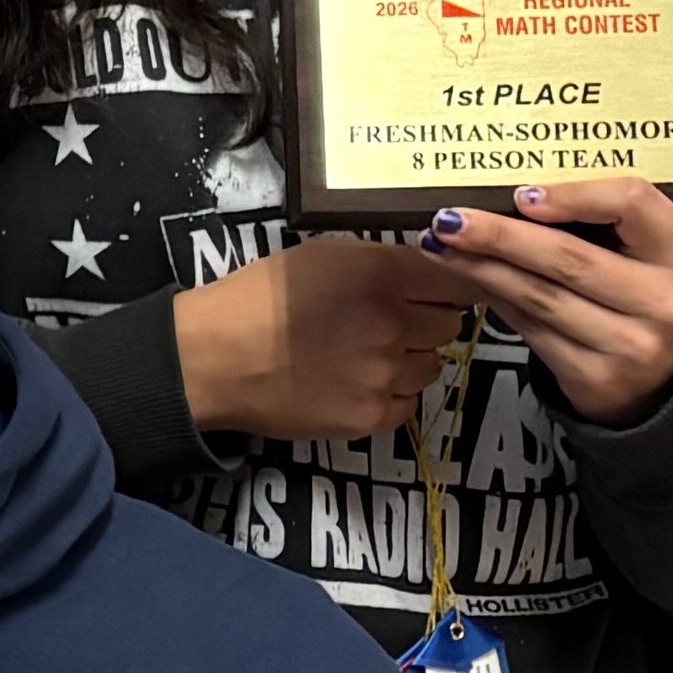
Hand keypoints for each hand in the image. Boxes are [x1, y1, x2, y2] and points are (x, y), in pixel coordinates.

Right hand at [178, 236, 479, 443]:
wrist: (215, 358)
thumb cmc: (261, 297)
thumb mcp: (323, 255)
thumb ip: (382, 261)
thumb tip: (430, 269)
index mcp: (382, 274)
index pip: (456, 280)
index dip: (451, 284)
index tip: (440, 289)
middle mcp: (394, 324)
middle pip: (448, 324)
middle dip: (426, 320)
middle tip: (389, 320)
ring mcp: (386, 374)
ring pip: (432, 365)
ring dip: (410, 358)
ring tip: (365, 353)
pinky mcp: (372, 417)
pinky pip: (409, 402)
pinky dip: (392, 392)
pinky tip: (358, 381)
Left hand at [419, 178, 672, 420]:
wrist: (667, 382)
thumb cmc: (647, 300)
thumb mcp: (651, 255)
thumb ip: (605, 222)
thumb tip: (518, 196)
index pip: (633, 204)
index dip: (573, 195)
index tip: (522, 195)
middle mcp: (664, 303)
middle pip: (569, 258)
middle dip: (500, 236)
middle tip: (452, 219)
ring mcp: (631, 346)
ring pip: (540, 297)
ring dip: (483, 268)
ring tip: (444, 246)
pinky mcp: (596, 378)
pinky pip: (532, 330)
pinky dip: (496, 300)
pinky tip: (474, 280)